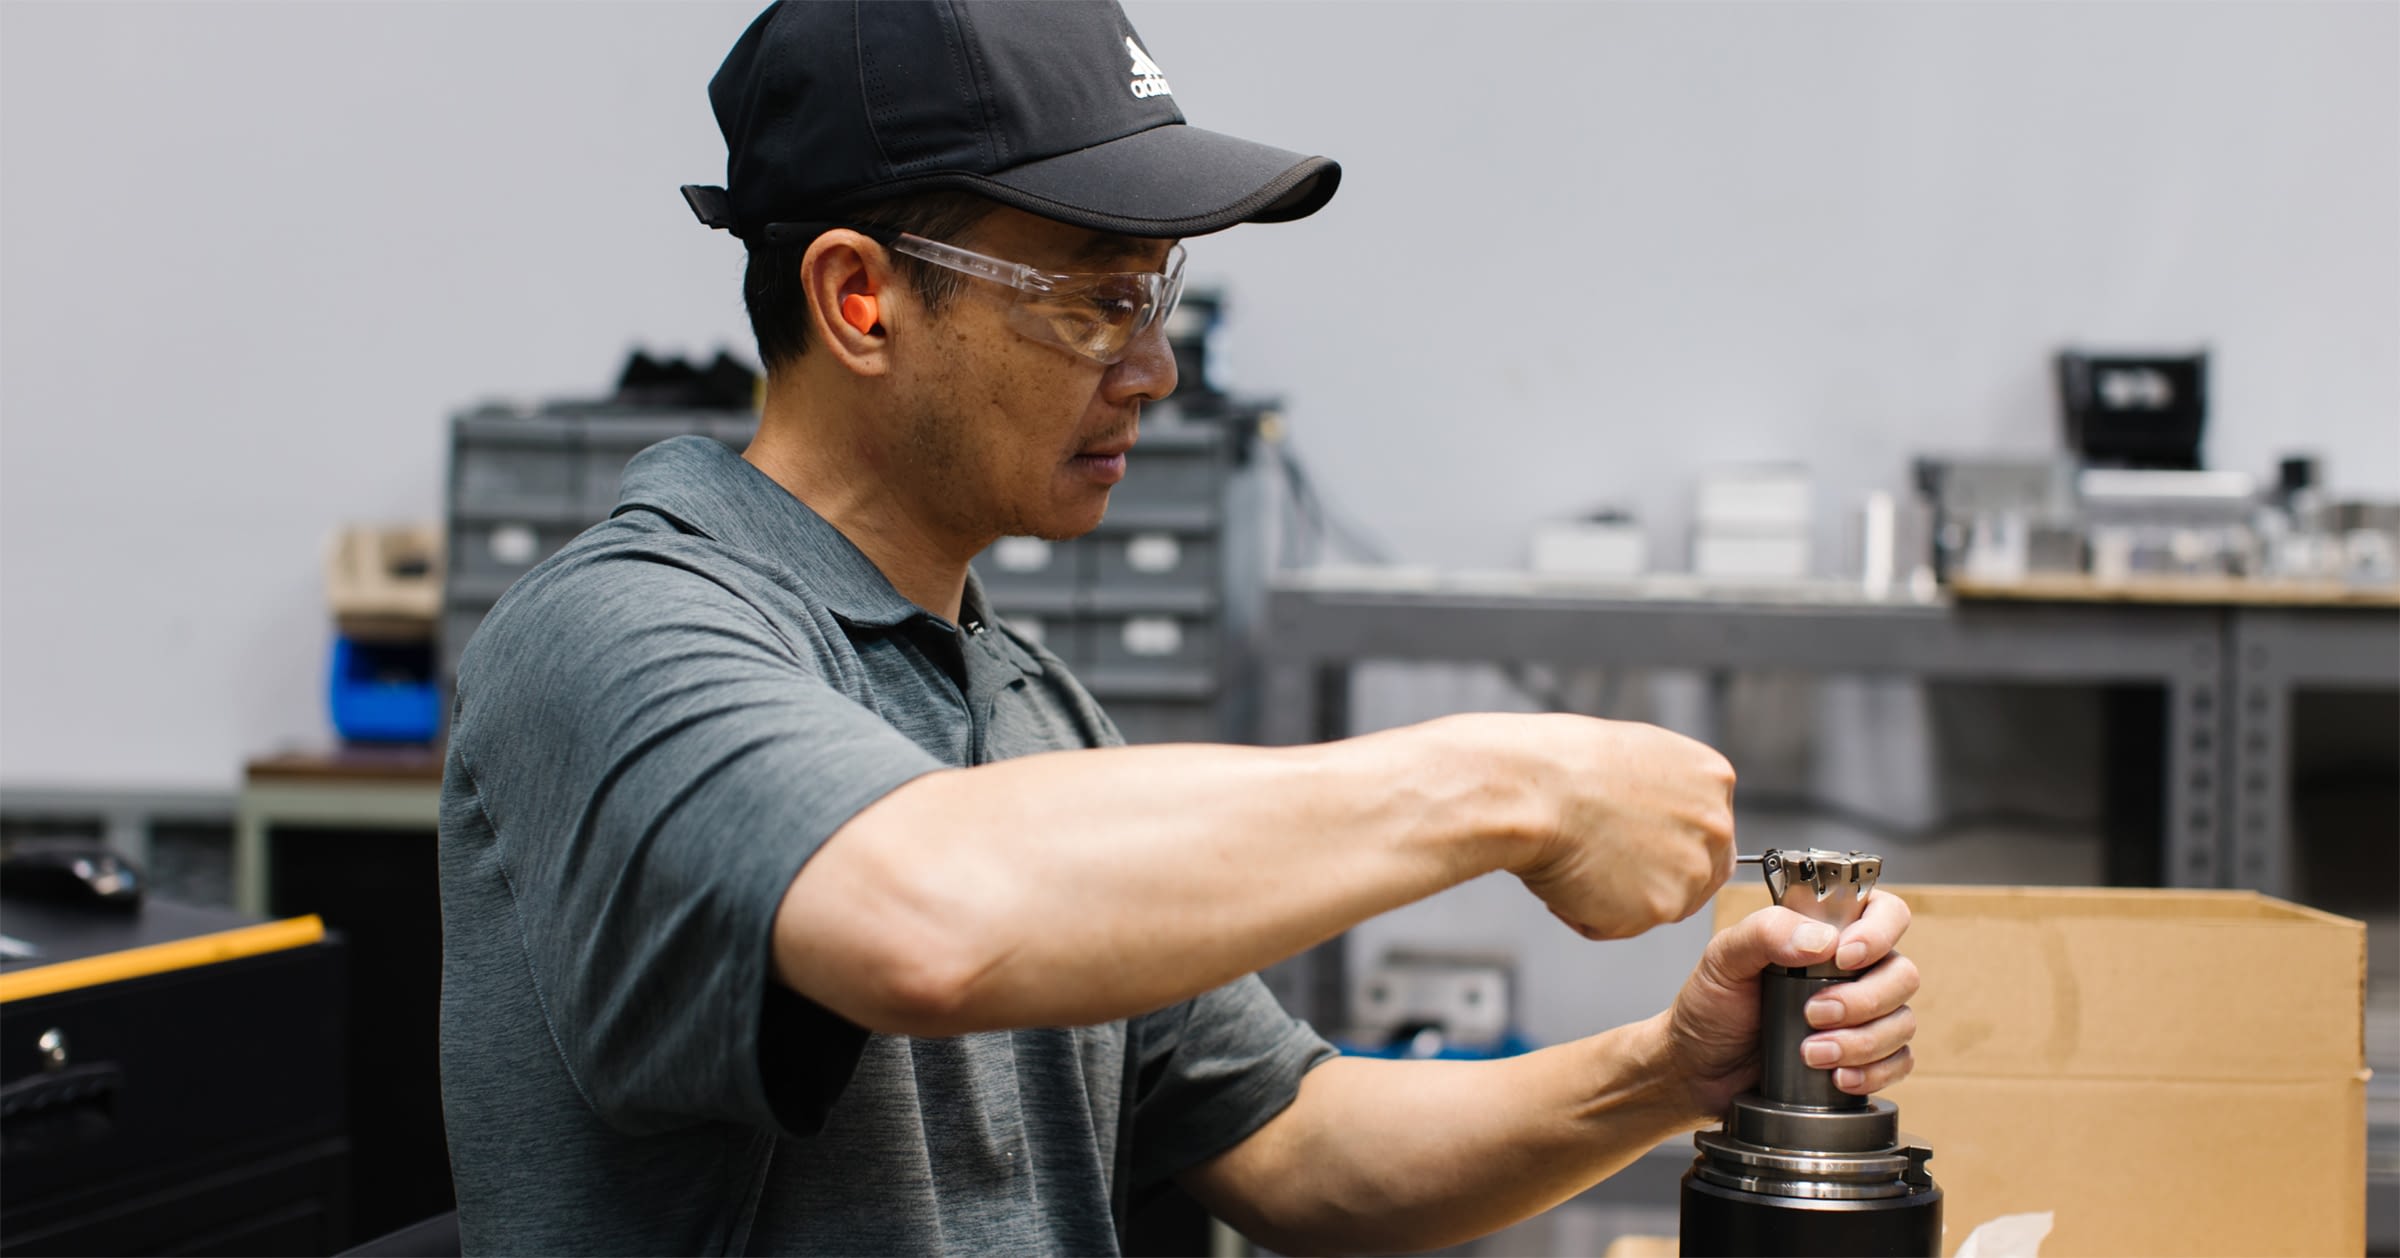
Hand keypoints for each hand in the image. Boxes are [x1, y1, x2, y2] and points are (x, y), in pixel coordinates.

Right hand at [1494, 716, 1737, 939]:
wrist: (1531, 786)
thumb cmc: (1561, 763)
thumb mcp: (1634, 757)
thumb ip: (1665, 793)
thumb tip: (1652, 823)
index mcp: (1713, 780)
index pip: (1710, 834)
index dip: (1668, 849)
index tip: (1632, 849)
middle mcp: (1715, 827)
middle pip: (1697, 877)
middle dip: (1652, 881)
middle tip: (1599, 865)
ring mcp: (1692, 870)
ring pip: (1657, 906)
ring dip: (1614, 898)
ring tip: (1571, 861)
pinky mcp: (1659, 908)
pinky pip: (1619, 926)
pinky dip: (1585, 913)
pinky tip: (1563, 878)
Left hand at [1658, 890, 1918, 1121]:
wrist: (1698, 1068)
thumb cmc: (1710, 1006)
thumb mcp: (1723, 959)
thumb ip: (1765, 933)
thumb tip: (1820, 939)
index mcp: (1824, 932)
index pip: (1885, 913)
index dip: (1878, 932)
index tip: (1844, 957)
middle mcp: (1852, 971)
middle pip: (1902, 974)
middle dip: (1863, 1000)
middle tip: (1813, 1014)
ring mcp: (1862, 1015)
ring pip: (1903, 1021)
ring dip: (1863, 1041)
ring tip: (1812, 1054)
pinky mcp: (1863, 1057)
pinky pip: (1899, 1062)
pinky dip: (1874, 1072)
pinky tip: (1837, 1077)